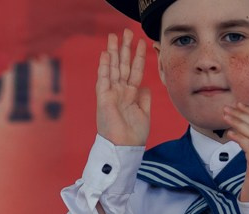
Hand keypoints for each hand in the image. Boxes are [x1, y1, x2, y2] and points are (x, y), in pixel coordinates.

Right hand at [95, 31, 152, 148]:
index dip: (139, 57)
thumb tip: (145, 86)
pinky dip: (105, 67)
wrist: (125, 148)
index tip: (142, 43)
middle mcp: (120, 92)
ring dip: (113, 52)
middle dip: (124, 48)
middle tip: (126, 32)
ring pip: (113, 69)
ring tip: (113, 36)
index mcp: (130, 95)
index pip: (135, 71)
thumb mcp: (144, 114)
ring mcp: (111, 94)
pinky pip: (104, 80)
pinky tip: (106, 55)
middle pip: (123, 65)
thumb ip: (144, 99)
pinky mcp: (104, 99)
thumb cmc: (134, 136)